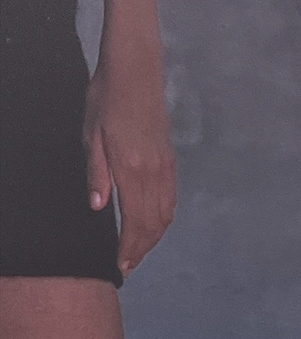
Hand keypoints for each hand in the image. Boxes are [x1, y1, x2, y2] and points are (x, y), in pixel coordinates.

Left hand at [84, 51, 175, 273]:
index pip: (136, 219)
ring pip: (167, 214)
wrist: (136, 73)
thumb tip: (99, 208)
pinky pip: (171, 199)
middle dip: (143, 247)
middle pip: (155, 223)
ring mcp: (166, 168)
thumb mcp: (91, 135)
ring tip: (140, 250)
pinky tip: (152, 224)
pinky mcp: (169, 161)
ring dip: (154, 236)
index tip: (122, 264)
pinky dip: (163, 219)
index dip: (130, 246)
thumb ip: (96, 173)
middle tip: (129, 265)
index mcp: (133, 168)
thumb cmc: (105, 100)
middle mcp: (155, 173)